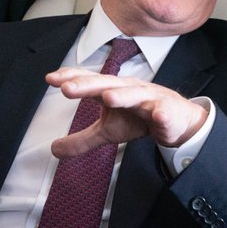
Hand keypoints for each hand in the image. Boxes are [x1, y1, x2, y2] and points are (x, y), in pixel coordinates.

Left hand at [46, 69, 207, 157]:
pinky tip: (157, 115)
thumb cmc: (137, 119)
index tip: (50, 79)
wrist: (175, 119)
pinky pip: (164, 113)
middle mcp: (128, 89)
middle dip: (87, 85)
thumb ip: (82, 139)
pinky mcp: (167, 112)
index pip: (89, 81)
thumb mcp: (107, 131)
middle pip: (106, 84)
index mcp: (112, 90)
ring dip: (122, 95)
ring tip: (107, 98)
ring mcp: (149, 98)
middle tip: (67, 88)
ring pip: (134, 95)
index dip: (71, 78)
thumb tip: (53, 149)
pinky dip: (161, 113)